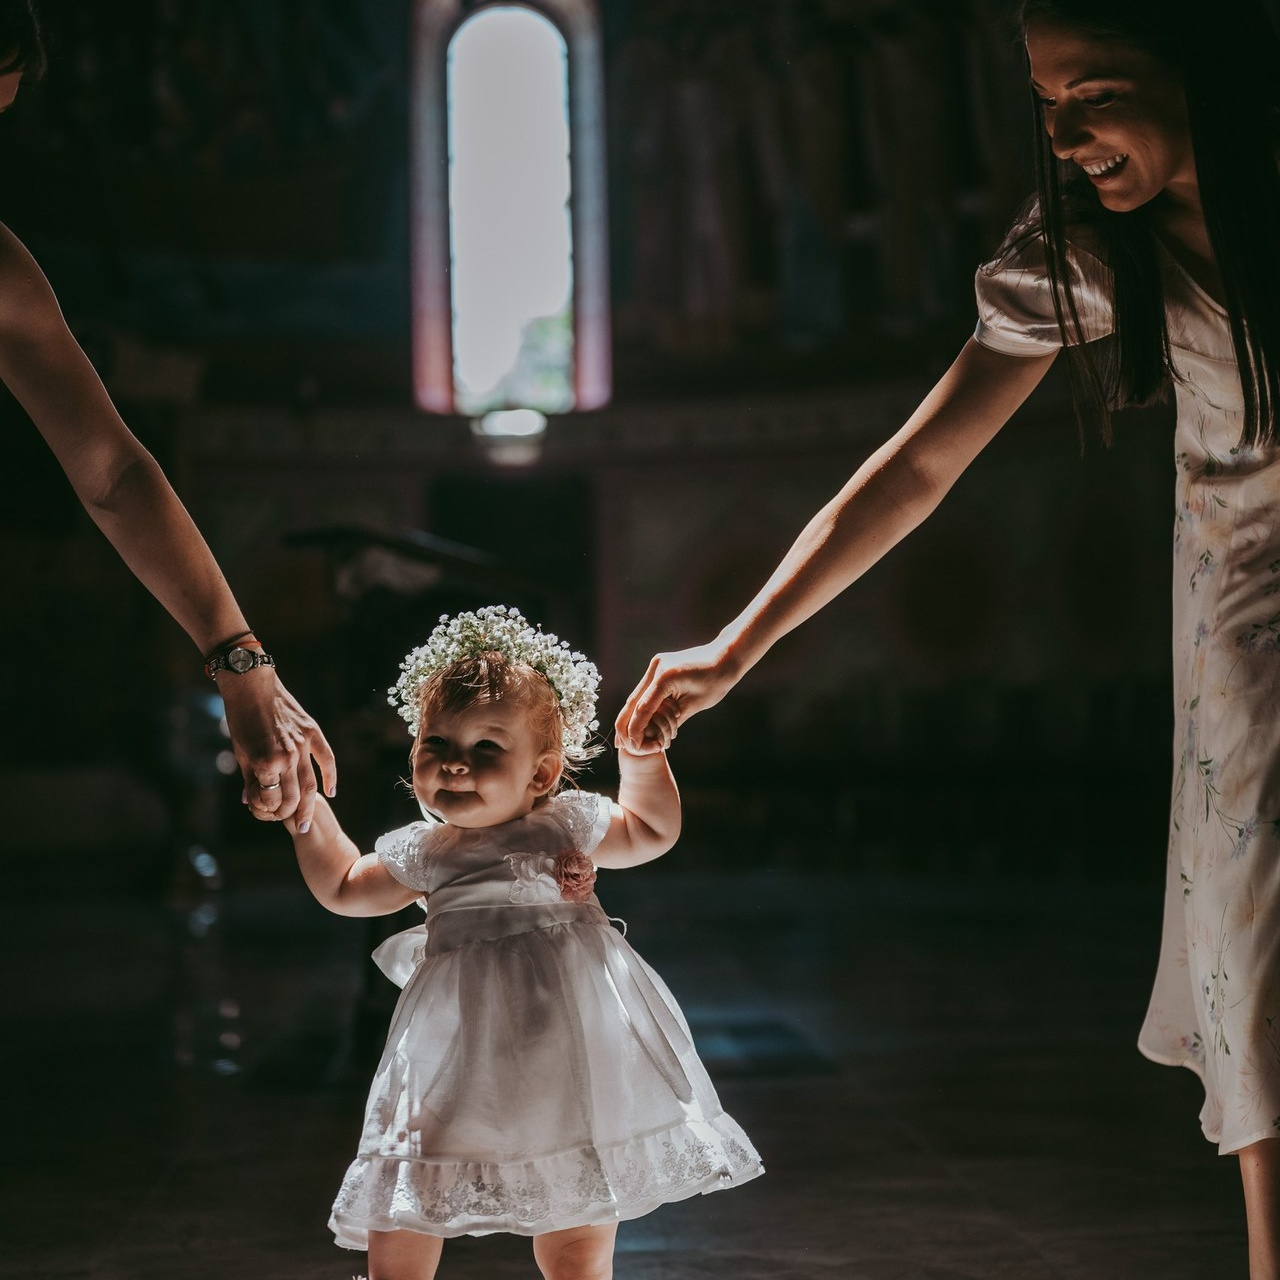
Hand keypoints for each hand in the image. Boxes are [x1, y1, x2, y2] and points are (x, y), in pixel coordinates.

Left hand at [216, 668, 336, 831]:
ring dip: (310, 806)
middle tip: (292, 824)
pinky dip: (331, 778)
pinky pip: (326, 759)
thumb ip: (249, 779)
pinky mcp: (312, 732)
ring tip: (308, 822)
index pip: (272, 799)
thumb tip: (251, 801)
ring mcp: (302, 745)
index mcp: (265, 763)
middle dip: (291, 814)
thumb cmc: (240, 720)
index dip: (268, 810)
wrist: (251, 687)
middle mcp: (286, 757)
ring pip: (311, 784)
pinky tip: (331, 792)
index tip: (267, 812)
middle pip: (294, 797)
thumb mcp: (240, 752)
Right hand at [614, 641, 741, 753]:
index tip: (632, 746)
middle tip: (621, 745)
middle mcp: (656, 668)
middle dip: (627, 724)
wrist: (725, 656)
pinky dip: (641, 705)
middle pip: (633, 701)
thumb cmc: (717, 681)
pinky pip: (645, 690)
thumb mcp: (696, 705)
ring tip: (625, 737)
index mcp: (666, 677)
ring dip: (631, 716)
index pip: (644, 707)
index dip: (636, 729)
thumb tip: (654, 733)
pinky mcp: (659, 667)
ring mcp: (656, 666)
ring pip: (637, 695)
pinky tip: (636, 719)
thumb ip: (673, 718)